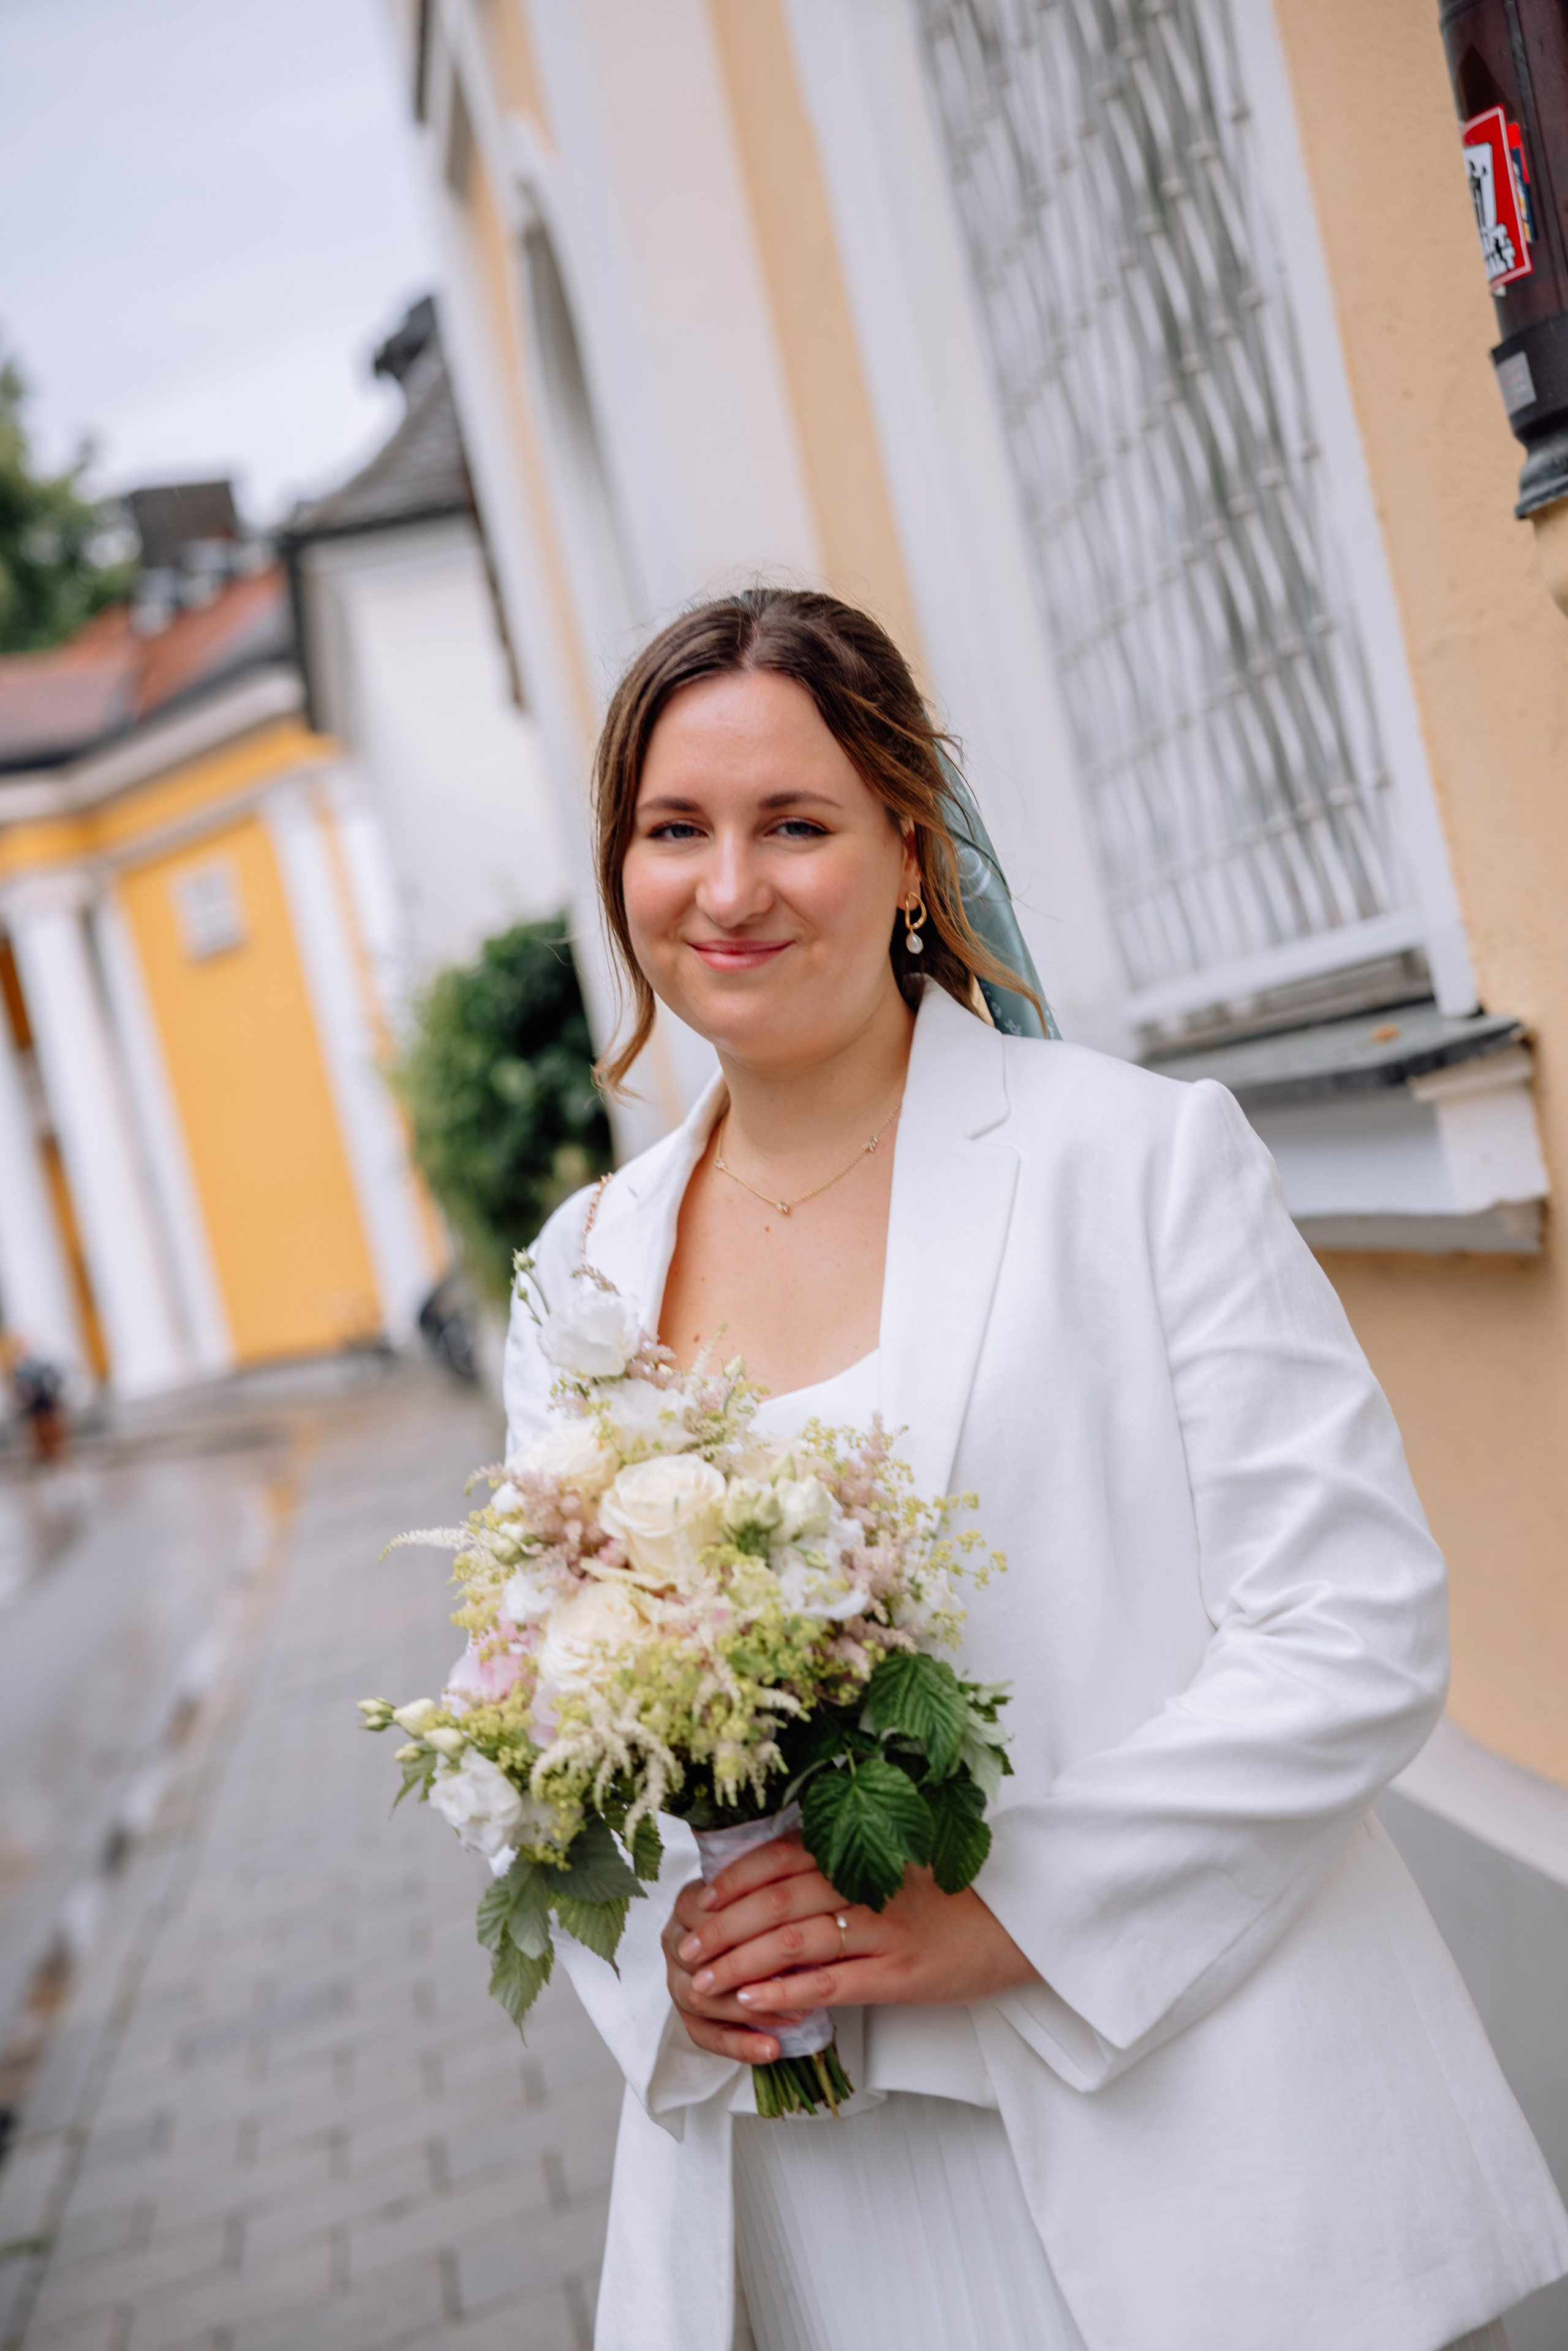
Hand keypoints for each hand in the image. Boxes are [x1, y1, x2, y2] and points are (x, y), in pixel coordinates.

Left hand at [661, 1830, 1036, 2064]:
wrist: (1019, 1924)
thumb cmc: (951, 1898)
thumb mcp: (896, 1871)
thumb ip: (845, 1869)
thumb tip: (777, 1883)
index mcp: (865, 1853)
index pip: (783, 1857)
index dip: (736, 1878)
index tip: (700, 1899)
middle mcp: (870, 1885)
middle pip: (778, 1900)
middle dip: (723, 1926)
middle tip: (687, 1948)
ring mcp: (884, 1931)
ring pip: (796, 1941)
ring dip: (741, 1962)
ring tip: (704, 1980)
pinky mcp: (900, 1975)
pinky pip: (832, 1983)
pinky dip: (787, 1990)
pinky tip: (754, 2000)